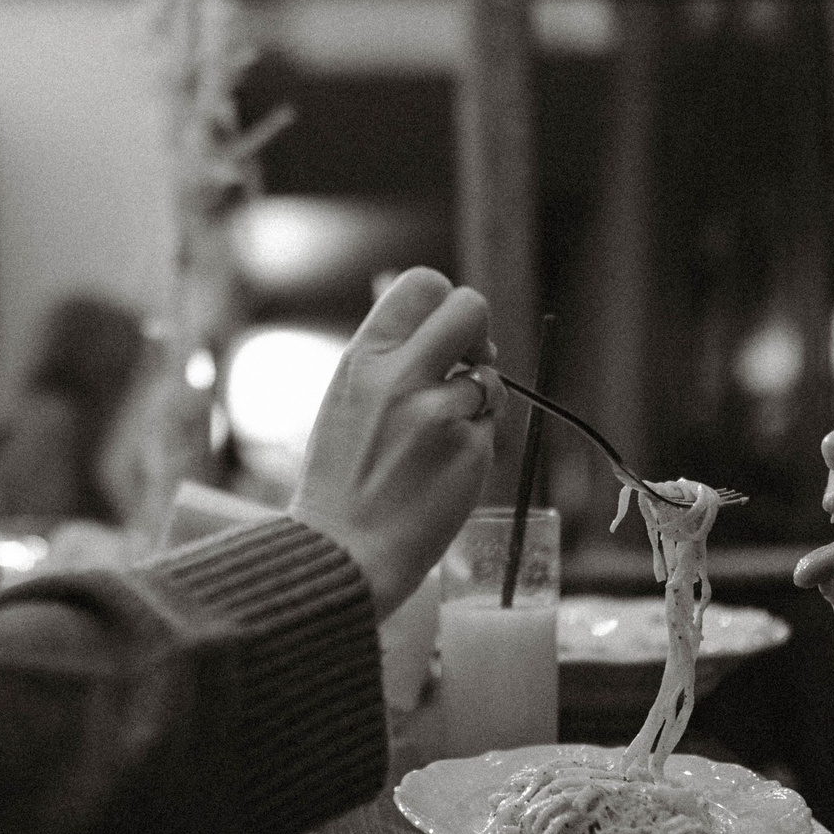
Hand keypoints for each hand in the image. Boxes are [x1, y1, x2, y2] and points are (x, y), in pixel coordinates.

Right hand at [290, 269, 501, 617]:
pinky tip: (442, 467)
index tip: (442, 334)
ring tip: (438, 435)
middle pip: (470, 307)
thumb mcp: (348, 397)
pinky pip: (490, 425)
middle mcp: (400, 377)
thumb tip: (432, 310)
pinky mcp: (470, 451)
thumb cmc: (342, 475)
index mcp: (363, 358)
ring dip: (478, 399)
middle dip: (478, 331)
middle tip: (467, 362)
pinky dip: (475, 441)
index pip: (423, 284)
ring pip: (490, 377)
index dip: (444, 301)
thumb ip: (388, 355)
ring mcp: (439, 414)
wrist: (343, 549)